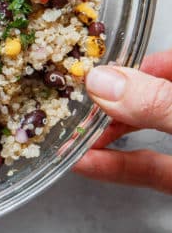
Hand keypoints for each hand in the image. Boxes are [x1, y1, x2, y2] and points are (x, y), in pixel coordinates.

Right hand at [74, 51, 171, 193]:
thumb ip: (155, 102)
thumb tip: (104, 83)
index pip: (166, 62)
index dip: (132, 64)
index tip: (96, 71)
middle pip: (147, 97)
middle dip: (109, 100)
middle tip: (75, 103)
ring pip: (144, 133)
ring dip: (106, 135)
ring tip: (71, 134)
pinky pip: (148, 170)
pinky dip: (116, 167)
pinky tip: (86, 163)